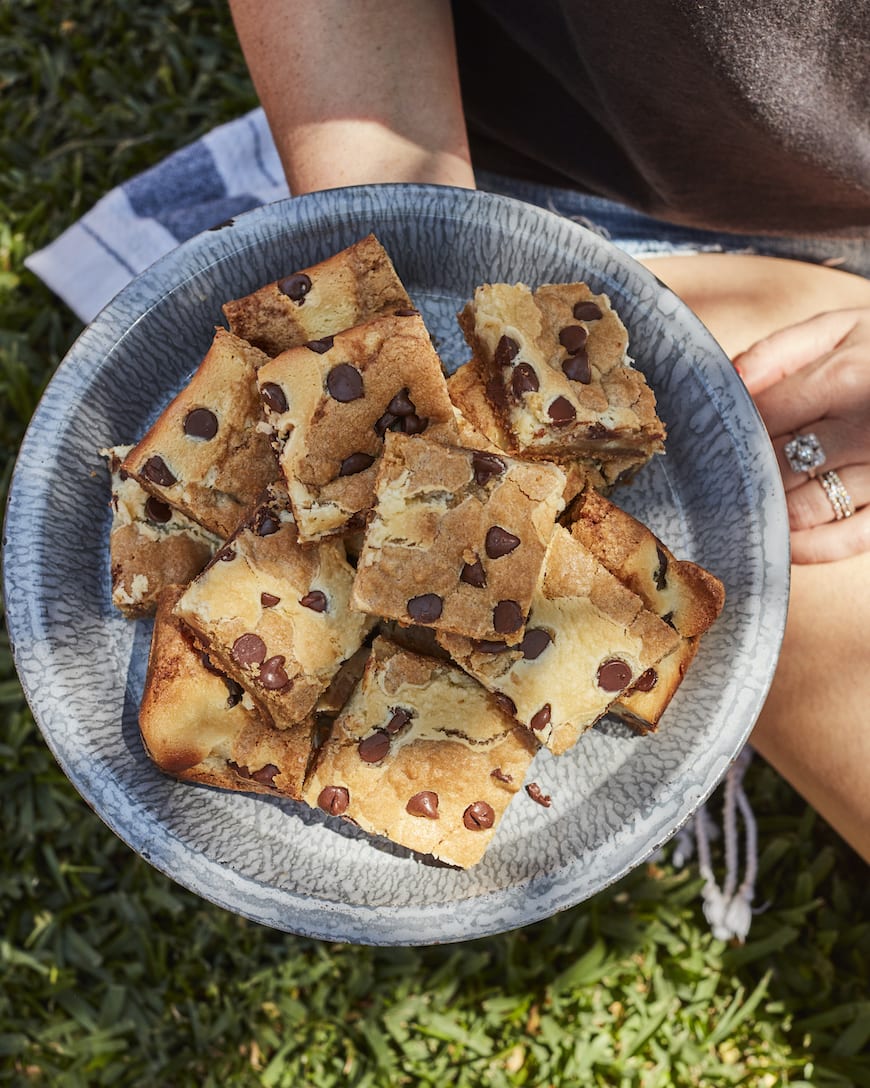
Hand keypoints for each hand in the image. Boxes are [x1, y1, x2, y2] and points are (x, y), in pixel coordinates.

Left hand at [734, 307, 869, 563]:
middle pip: (778, 466)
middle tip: (710, 487)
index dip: (730, 435)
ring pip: (806, 508)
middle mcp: (867, 428)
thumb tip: (728, 383)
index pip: (762, 418)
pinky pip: (847, 540)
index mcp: (846, 376)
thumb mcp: (840, 329)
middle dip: (742, 478)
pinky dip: (807, 548)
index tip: (710, 445)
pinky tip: (781, 541)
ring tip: (737, 511)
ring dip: (767, 514)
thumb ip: (779, 352)